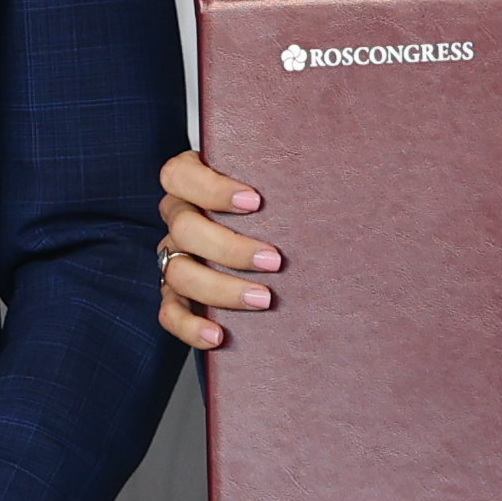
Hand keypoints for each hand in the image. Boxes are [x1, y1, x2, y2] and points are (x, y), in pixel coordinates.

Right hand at [157, 148, 274, 352]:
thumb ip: (282, 167)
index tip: (255, 202)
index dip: (212, 189)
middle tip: (275, 261)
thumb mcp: (268, 177)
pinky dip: (190, 327)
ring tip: (263, 299)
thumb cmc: (267, 202)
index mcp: (188, 184)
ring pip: (178, 273)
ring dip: (221, 289)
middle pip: (185, 230)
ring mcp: (172, 257)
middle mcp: (176, 218)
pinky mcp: (175, 293)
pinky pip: (170, 313)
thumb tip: (331, 164)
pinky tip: (217, 336)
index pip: (179, 175)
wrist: (261, 235)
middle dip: (231, 248)